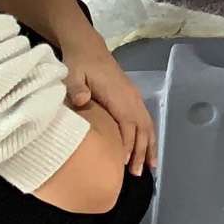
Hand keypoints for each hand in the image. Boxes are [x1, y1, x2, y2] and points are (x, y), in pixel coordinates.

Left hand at [62, 45, 156, 174]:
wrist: (87, 48)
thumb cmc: (79, 63)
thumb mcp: (73, 73)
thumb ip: (77, 87)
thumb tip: (83, 100)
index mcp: (119, 95)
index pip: (127, 124)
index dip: (126, 144)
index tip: (122, 164)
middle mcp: (131, 99)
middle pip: (142, 129)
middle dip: (141, 152)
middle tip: (137, 174)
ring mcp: (133, 99)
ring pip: (147, 127)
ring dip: (148, 148)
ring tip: (149, 168)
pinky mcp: (131, 100)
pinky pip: (144, 123)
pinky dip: (148, 138)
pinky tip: (147, 151)